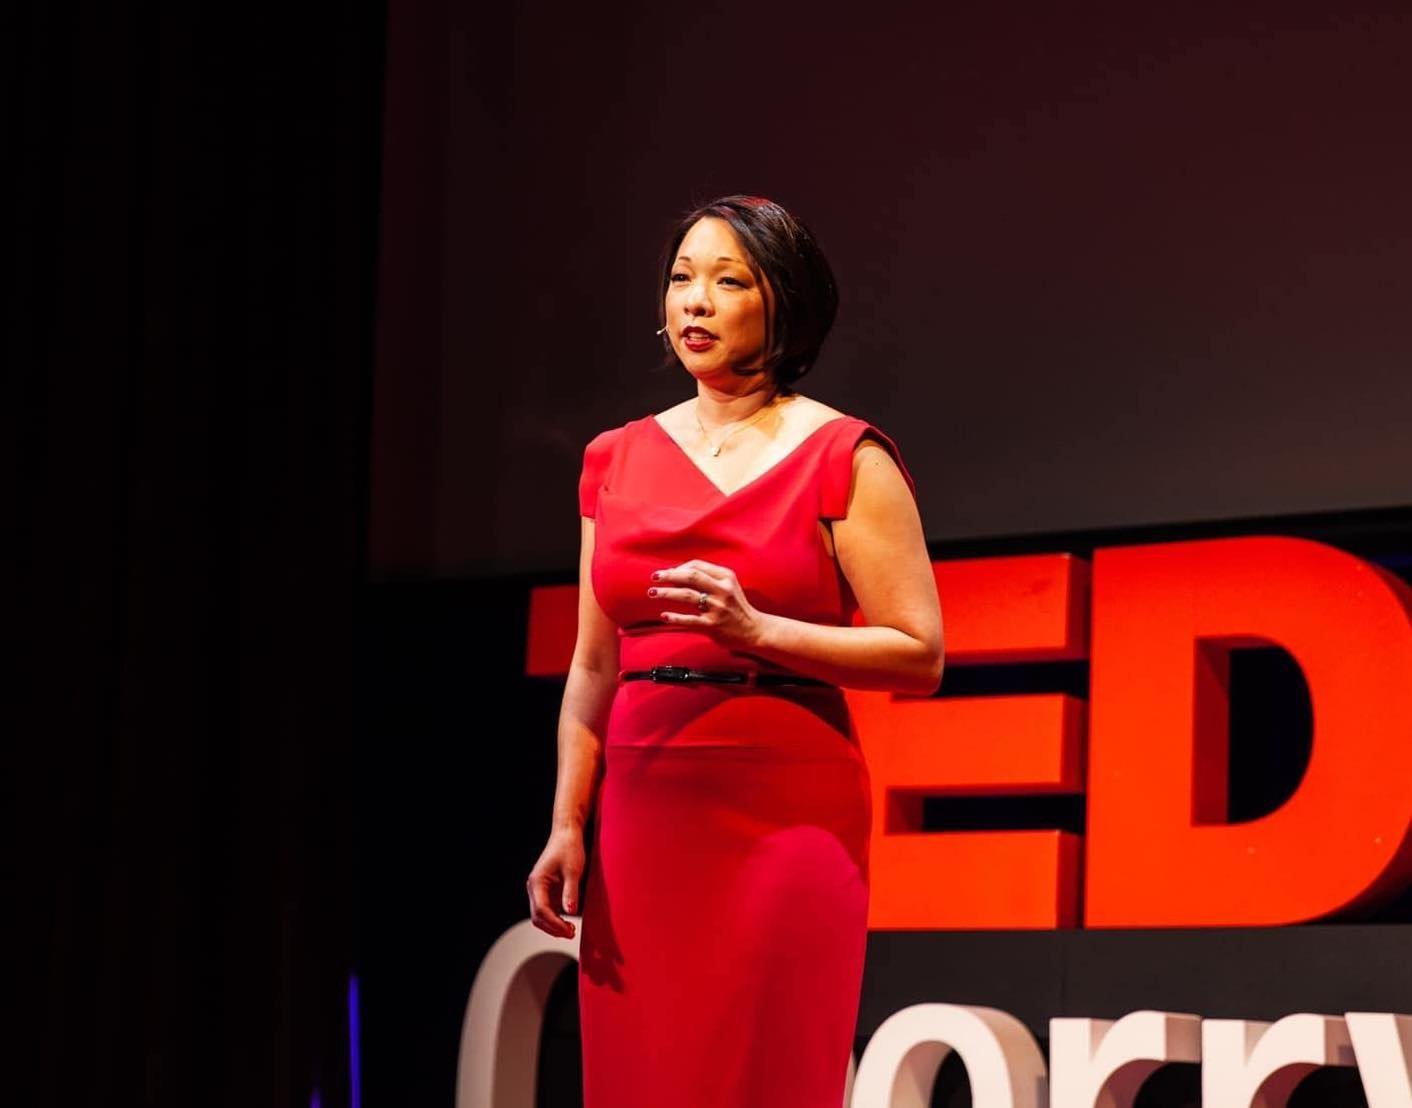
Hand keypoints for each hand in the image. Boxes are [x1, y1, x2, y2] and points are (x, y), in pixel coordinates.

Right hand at [526, 826, 584, 938]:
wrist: (567, 833)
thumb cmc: (569, 848)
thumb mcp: (573, 870)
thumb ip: (571, 892)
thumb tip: (570, 913)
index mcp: (537, 882)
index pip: (541, 910)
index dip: (555, 924)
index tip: (570, 931)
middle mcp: (535, 888)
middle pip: (538, 917)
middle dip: (553, 928)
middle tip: (572, 933)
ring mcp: (540, 890)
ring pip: (542, 915)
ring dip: (554, 925)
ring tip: (572, 930)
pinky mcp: (547, 890)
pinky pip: (549, 910)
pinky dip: (557, 918)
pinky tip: (570, 921)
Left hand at [648, 559, 765, 648]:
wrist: (755, 630)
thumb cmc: (737, 608)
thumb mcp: (728, 587)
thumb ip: (709, 580)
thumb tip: (677, 575)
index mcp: (726, 577)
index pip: (698, 565)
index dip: (679, 567)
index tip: (668, 573)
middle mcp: (722, 590)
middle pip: (690, 576)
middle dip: (669, 575)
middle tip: (655, 577)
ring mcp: (717, 608)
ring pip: (687, 595)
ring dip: (666, 593)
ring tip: (652, 593)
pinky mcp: (713, 626)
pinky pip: (689, 620)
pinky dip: (675, 617)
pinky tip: (664, 615)